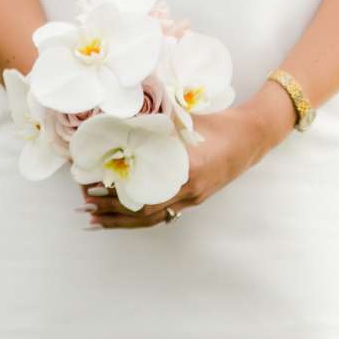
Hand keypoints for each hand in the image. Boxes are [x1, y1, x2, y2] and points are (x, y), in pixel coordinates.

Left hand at [83, 86, 295, 229]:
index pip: (142, 189)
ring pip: (152, 218)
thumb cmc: (220, 123)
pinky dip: (141, 216)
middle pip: (143, 210)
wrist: (253, 136)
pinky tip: (125, 215)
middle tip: (85, 206)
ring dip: (122, 220)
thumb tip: (120, 119)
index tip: (91, 187)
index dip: (114, 193)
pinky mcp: (196, 199)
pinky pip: (164, 214)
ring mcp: (193, 198)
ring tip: (97, 218)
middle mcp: (188, 190)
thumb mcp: (185, 119)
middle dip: (111, 211)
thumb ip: (155, 123)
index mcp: (185, 170)